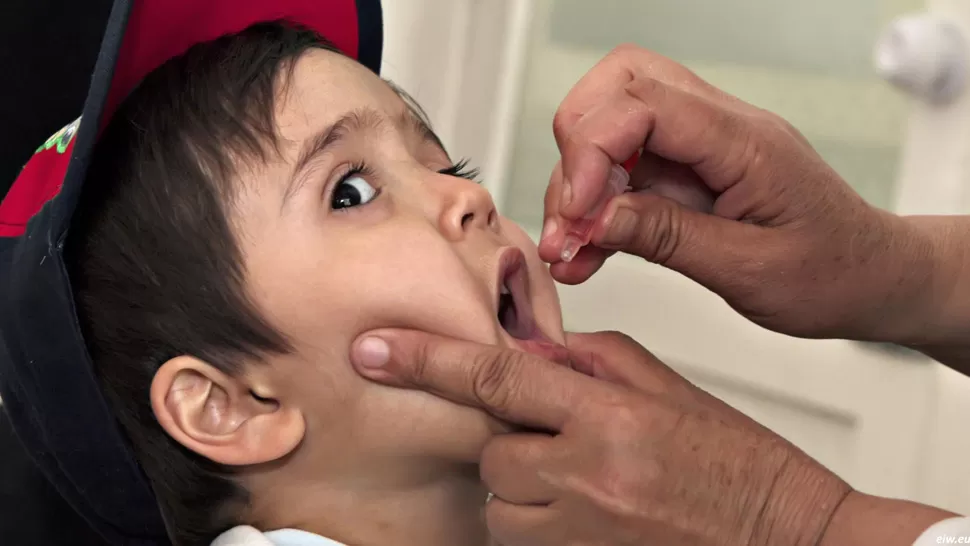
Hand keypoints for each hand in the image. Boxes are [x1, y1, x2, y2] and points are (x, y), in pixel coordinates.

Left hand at [350, 329, 851, 545]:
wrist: (795, 542)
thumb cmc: (742, 467)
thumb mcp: (671, 390)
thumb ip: (591, 363)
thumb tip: (533, 356)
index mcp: (612, 417)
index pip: (496, 379)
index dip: (426, 359)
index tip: (375, 350)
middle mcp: (589, 478)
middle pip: (492, 453)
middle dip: (515, 444)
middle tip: (567, 443)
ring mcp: (584, 534)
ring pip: (500, 507)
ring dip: (525, 492)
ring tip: (588, 487)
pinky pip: (525, 545)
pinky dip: (543, 527)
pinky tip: (593, 514)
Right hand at [538, 44, 945, 343]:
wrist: (871, 277)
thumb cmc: (833, 272)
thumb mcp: (750, 270)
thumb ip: (668, 238)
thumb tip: (595, 218)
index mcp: (746, 142)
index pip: (646, 103)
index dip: (593, 150)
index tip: (576, 211)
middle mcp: (720, 128)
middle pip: (622, 85)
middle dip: (577, 147)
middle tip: (570, 216)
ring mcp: (702, 145)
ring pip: (613, 123)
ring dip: (578, 184)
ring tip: (570, 248)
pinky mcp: (688, 170)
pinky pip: (625, 169)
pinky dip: (595, 205)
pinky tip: (586, 251)